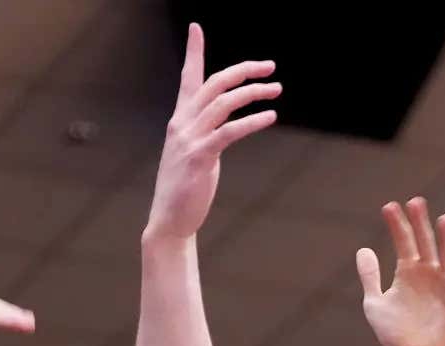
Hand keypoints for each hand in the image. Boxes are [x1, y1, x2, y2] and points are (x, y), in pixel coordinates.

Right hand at [145, 23, 280, 240]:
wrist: (169, 220)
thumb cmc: (185, 188)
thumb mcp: (194, 152)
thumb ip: (206, 133)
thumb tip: (225, 123)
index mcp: (180, 120)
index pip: (187, 77)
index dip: (194, 51)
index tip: (196, 27)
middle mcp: (182, 123)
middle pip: (214, 83)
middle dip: (243, 70)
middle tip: (270, 66)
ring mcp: (189, 140)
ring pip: (223, 103)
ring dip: (253, 93)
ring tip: (276, 90)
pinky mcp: (200, 158)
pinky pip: (229, 132)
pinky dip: (252, 121)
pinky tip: (270, 117)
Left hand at [357, 198, 444, 345]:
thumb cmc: (393, 331)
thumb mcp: (375, 303)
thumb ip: (370, 276)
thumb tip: (363, 249)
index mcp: (406, 271)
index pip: (403, 241)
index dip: (396, 224)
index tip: (389, 206)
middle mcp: (426, 273)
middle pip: (424, 242)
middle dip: (420, 223)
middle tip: (416, 201)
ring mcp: (442, 285)